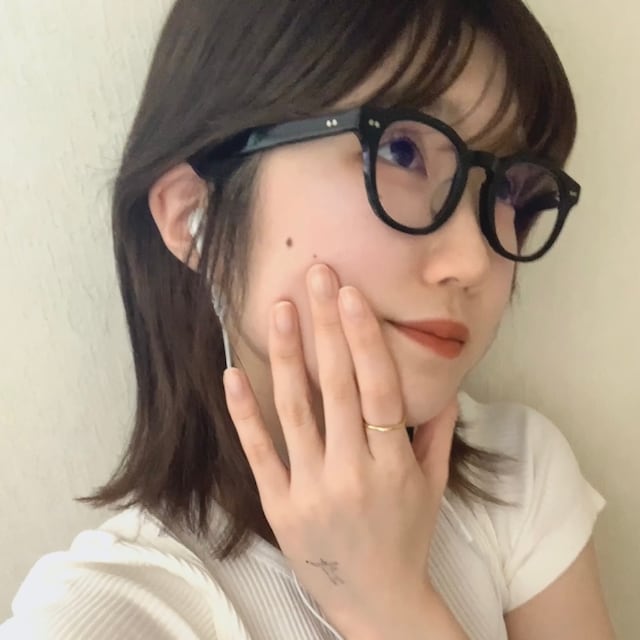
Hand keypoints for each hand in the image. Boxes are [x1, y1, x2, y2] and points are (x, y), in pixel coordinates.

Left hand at [222, 263, 458, 633]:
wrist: (376, 602)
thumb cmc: (407, 537)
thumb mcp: (434, 487)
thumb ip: (438, 434)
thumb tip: (446, 385)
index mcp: (394, 464)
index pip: (379, 387)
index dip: (363, 337)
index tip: (349, 294)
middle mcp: (353, 472)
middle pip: (337, 386)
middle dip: (325, 325)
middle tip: (314, 275)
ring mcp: (313, 489)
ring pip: (296, 410)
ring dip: (286, 355)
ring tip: (279, 309)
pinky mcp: (280, 506)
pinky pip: (260, 453)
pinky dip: (244, 412)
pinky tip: (231, 373)